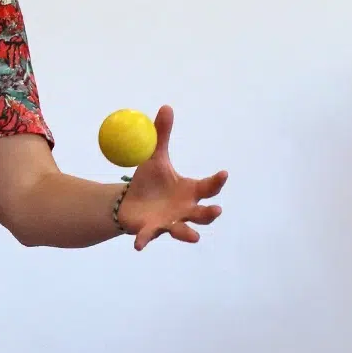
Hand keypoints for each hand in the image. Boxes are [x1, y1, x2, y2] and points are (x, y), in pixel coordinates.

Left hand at [117, 105, 227, 250]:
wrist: (128, 201)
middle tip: (216, 210)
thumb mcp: (154, 157)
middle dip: (210, 213)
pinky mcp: (151, 231)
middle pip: (203, 214)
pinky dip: (144, 241)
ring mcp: (170, 223)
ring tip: (194, 237)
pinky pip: (148, 237)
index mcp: (189, 191)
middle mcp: (185, 210)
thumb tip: (166, 107)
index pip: (209, 187)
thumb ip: (161, 135)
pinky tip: (138, 246)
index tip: (223, 173)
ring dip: (188, 233)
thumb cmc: (148, 182)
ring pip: (183, 230)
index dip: (217, 181)